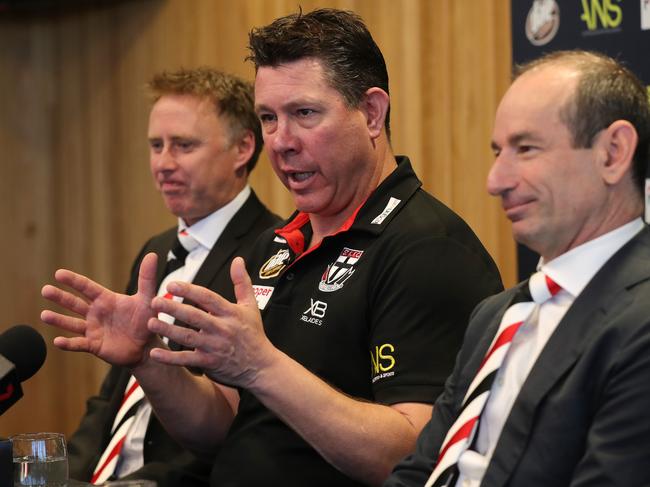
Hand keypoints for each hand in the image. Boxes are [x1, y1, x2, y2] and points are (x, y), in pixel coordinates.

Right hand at [41, 252, 159, 366]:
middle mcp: (96, 313)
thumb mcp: (147, 300)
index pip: (87, 287)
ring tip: (44, 315)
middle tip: (45, 290)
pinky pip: (79, 344)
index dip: (73, 281)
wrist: (147, 346)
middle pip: (74, 303)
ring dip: (59, 319)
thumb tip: (152, 255)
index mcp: (106, 300)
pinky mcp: (94, 345)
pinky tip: (57, 341)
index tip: (58, 273)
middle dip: (60, 297)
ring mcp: (93, 329)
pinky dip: (68, 344)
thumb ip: (147, 279)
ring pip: (72, 323)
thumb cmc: (146, 321)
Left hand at [147, 257, 276, 387]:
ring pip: (188, 338)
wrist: (261, 366)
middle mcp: (222, 329)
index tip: (171, 285)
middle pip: (195, 317)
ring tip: (150, 323)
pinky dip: (170, 358)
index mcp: (231, 313)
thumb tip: (238, 260)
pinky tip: (155, 353)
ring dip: (168, 331)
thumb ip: (242, 282)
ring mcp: (215, 347)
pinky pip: (187, 360)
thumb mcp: (251, 306)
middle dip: (174, 309)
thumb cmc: (254, 334)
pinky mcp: (210, 363)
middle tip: (154, 301)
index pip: (208, 298)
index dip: (190, 291)